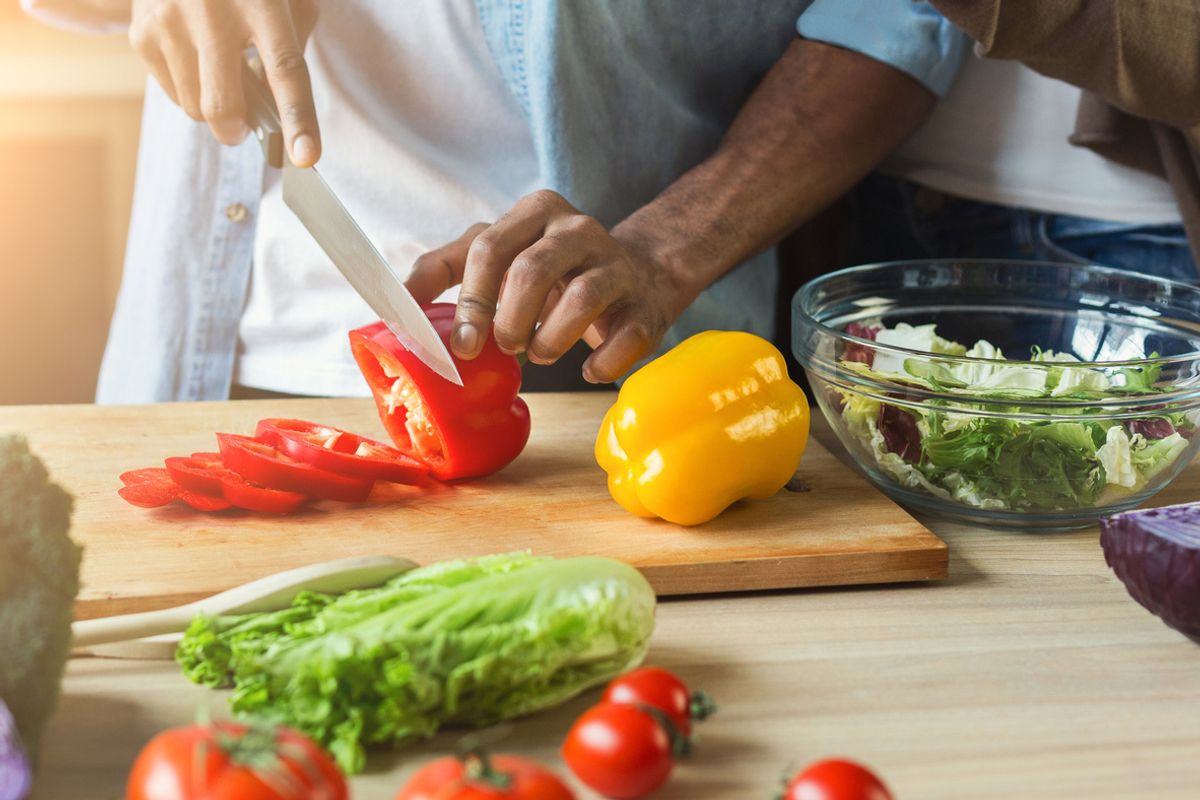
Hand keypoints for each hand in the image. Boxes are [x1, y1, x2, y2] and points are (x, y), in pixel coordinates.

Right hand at [129, 0, 319, 164]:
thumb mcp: (286, 0)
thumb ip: (293, 46)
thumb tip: (282, 110)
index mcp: (263, 4)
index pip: (285, 69)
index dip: (298, 118)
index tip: (306, 155)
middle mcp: (212, 12)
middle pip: (223, 105)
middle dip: (235, 131)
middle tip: (242, 129)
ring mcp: (171, 22)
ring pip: (194, 108)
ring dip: (212, 107)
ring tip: (218, 73)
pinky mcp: (142, 33)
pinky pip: (172, 93)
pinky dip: (189, 89)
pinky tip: (194, 56)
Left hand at [407, 190, 694, 383]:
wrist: (639, 274)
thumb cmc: (552, 271)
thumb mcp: (498, 254)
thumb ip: (446, 268)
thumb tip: (395, 304)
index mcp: (535, 212)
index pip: (489, 248)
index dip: (470, 301)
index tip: (461, 344)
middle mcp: (578, 229)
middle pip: (533, 271)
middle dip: (509, 321)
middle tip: (504, 347)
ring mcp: (617, 264)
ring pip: (581, 298)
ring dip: (550, 340)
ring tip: (539, 353)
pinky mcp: (646, 304)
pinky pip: (625, 337)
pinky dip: (600, 362)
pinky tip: (586, 368)